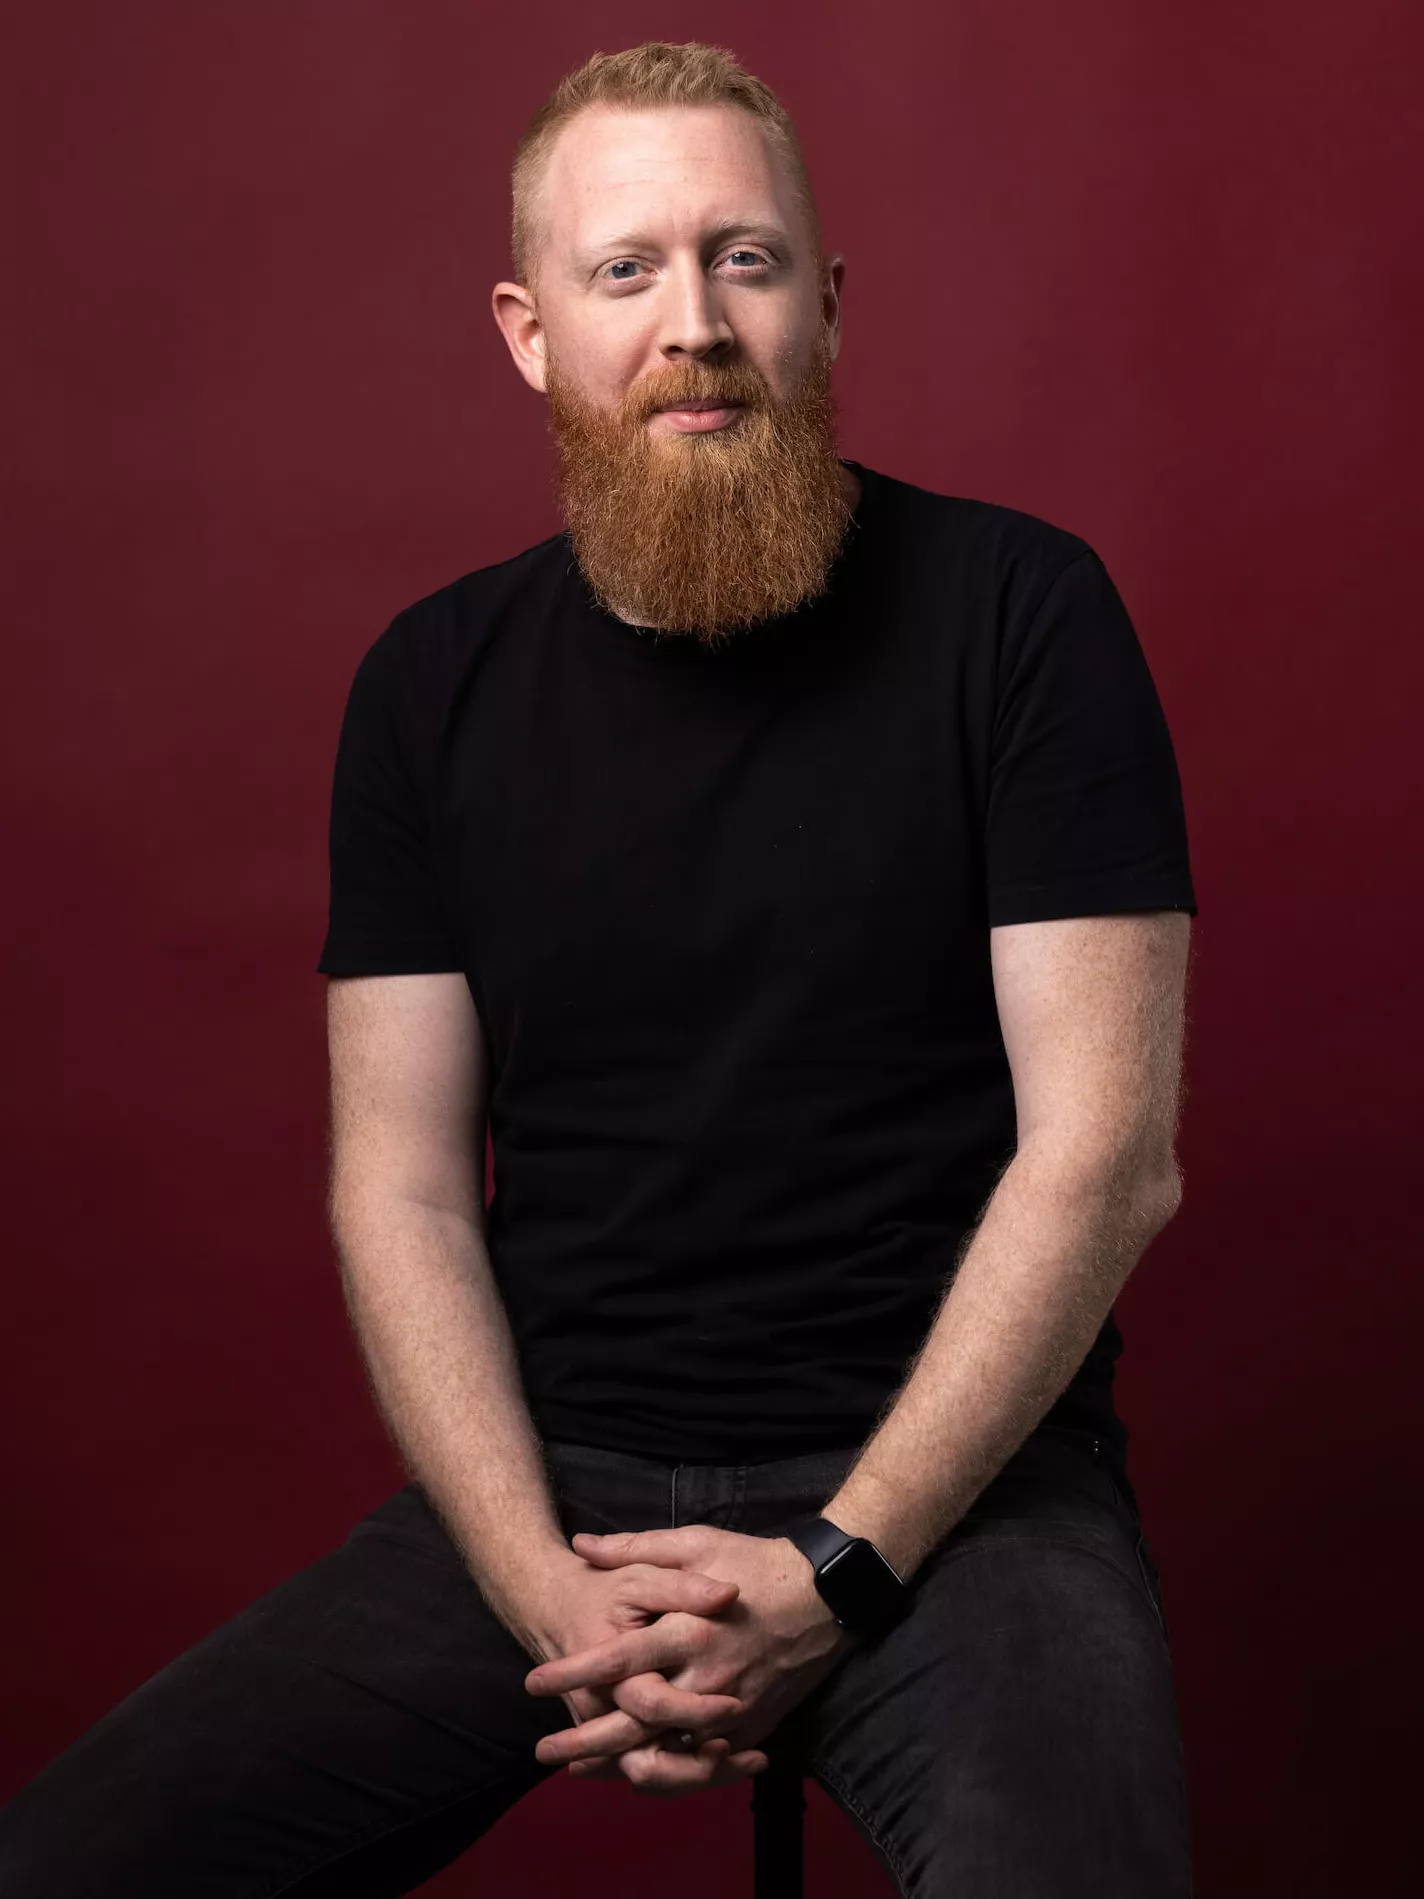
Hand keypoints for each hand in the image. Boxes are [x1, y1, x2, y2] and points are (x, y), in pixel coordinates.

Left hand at [525, 1526, 858, 1796]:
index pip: (619, 1660)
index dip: (574, 1673)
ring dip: (622, 1763)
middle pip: (635, 1721)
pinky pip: (706, 1757)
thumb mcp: (697, 1543)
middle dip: (586, 1740)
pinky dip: (672, 1766)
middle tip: (544, 1751)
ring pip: (668, 1750)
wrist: (828, 1596)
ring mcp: (731, 1707)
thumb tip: (583, 1545)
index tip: (534, 1683)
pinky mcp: (752, 1724)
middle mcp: (705, 1677)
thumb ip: (636, 1548)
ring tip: (582, 1768)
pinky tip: (640, 1765)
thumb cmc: (758, 1564)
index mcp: (687, 1629)